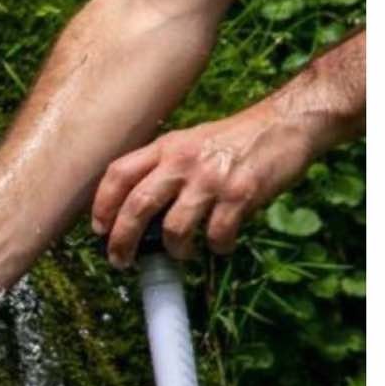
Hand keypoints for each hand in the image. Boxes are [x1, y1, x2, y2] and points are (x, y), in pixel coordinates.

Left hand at [90, 101, 316, 267]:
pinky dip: (217, 248)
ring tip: (182, 254)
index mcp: (167, 146)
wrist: (285, 124)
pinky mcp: (240, 195)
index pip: (119, 173)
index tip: (99, 229)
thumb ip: (167, 167)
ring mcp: (211, 178)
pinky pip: (217, 236)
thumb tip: (142, 211)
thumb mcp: (192, 141)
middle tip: (120, 260)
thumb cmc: (237, 139)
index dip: (102, 205)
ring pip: (174, 228)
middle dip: (122, 241)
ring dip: (175, 250)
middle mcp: (183, 160)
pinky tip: (222, 244)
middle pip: (137, 205)